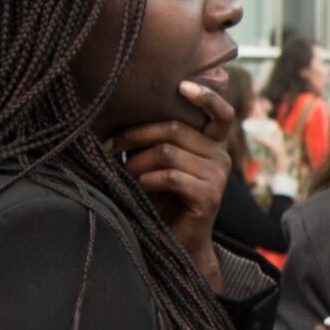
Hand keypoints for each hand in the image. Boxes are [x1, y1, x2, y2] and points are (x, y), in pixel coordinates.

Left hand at [112, 80, 236, 287]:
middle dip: (135, 134)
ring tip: (124, 174)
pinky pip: (170, 177)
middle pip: (175, 128)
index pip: (220, 113)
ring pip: (167, 152)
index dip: (205, 96)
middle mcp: (220, 156)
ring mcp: (218, 176)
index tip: (181, 84)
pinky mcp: (209, 197)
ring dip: (136, 163)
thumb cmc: (162, 199)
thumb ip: (157, 139)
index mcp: (212, 143)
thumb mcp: (161, 163)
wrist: (178, 244)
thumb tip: (122, 110)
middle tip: (108, 145)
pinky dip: (146, 180)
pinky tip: (137, 188)